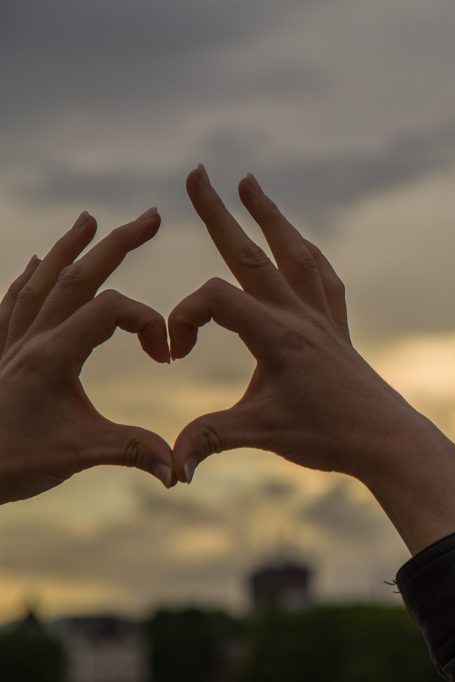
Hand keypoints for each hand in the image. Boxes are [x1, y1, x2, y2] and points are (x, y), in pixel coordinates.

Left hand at [0, 209, 173, 503]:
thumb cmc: (10, 463)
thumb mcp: (79, 456)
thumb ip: (134, 452)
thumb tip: (179, 469)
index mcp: (54, 354)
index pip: (112, 310)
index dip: (150, 323)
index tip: (167, 357)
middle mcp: (30, 339)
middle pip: (78, 276)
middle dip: (117, 243)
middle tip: (151, 217)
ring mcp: (10, 344)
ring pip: (41, 280)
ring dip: (69, 247)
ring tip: (87, 219)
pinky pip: (10, 304)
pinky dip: (26, 278)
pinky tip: (33, 262)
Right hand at [169, 166, 454, 551]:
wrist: (387, 440)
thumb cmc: (328, 437)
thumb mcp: (262, 435)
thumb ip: (210, 441)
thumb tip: (170, 470)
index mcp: (277, 335)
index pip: (215, 299)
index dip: (183, 319)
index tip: (174, 355)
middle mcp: (301, 315)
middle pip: (252, 252)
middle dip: (219, 211)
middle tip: (197, 171)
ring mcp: (323, 317)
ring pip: (294, 252)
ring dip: (269, 216)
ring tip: (251, 183)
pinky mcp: (337, 327)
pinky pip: (323, 278)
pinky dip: (307, 254)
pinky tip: (301, 245)